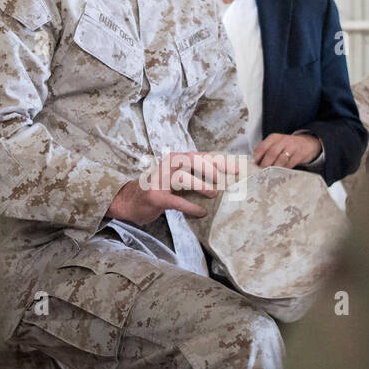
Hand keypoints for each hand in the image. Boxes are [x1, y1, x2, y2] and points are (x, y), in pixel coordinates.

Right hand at [106, 151, 238, 224]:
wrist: (131, 201)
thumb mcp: (178, 178)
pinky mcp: (155, 197)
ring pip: (183, 177)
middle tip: (220, 182)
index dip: (219, 161)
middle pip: (191, 160)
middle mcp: (167, 166)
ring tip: (212, 194)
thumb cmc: (160, 190)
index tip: (236, 170)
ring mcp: (159, 181)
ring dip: (200, 185)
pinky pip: (176, 201)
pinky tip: (201, 213)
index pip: (200, 156)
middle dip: (209, 169)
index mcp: (175, 159)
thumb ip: (196, 176)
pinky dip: (191, 207)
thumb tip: (223, 181)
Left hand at [253, 132, 320, 168]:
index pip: (262, 147)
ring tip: (269, 175)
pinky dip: (284, 170)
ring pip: (281, 160)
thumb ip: (265, 151)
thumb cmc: (287, 146)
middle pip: (271, 154)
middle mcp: (283, 141)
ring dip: (274, 169)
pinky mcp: (299, 155)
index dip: (256, 157)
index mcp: (274, 138)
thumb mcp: (276, 144)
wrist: (307, 143)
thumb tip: (254, 163)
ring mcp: (292, 147)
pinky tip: (279, 174)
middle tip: (260, 173)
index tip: (253, 166)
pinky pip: (290, 164)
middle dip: (265, 165)